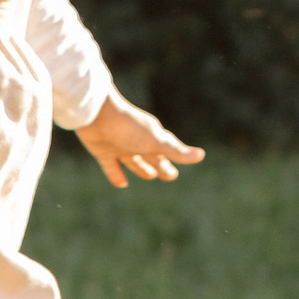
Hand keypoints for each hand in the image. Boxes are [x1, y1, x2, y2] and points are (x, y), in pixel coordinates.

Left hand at [78, 92, 203, 187]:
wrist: (96, 114)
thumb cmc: (129, 127)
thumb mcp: (156, 142)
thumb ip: (176, 151)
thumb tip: (201, 155)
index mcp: (152, 137)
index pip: (167, 151)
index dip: (174, 161)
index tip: (177, 172)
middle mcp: (137, 142)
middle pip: (152, 158)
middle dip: (161, 165)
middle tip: (169, 175)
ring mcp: (119, 147)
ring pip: (134, 162)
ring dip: (142, 169)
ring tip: (150, 176)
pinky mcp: (103, 152)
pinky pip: (111, 167)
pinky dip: (117, 176)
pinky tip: (122, 184)